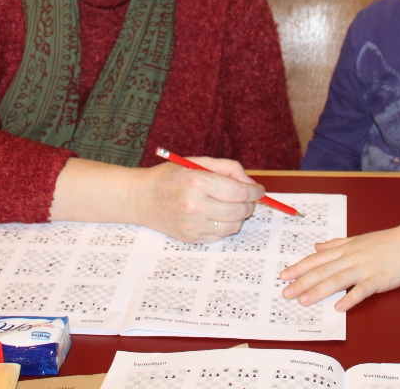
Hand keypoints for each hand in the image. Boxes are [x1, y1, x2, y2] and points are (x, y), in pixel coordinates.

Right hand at [131, 157, 263, 243]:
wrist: (140, 198)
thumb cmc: (170, 176)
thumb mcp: (198, 162)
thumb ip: (228, 168)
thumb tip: (250, 184)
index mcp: (197, 182)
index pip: (240, 192)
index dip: (255, 192)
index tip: (259, 190)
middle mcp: (195, 206)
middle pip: (240, 210)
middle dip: (250, 204)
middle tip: (247, 198)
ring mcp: (192, 225)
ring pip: (234, 226)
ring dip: (238, 216)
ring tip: (230, 206)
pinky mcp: (190, 238)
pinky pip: (220, 236)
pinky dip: (224, 226)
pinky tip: (215, 215)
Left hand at [278, 220, 399, 311]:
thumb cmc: (388, 241)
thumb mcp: (359, 239)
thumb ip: (337, 244)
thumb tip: (317, 246)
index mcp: (346, 248)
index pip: (318, 259)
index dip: (300, 267)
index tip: (283, 276)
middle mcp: (352, 257)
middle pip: (323, 270)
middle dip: (302, 282)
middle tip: (286, 293)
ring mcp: (365, 267)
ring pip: (338, 279)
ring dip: (319, 290)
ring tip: (304, 301)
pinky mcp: (380, 278)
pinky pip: (363, 289)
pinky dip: (350, 297)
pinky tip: (339, 307)